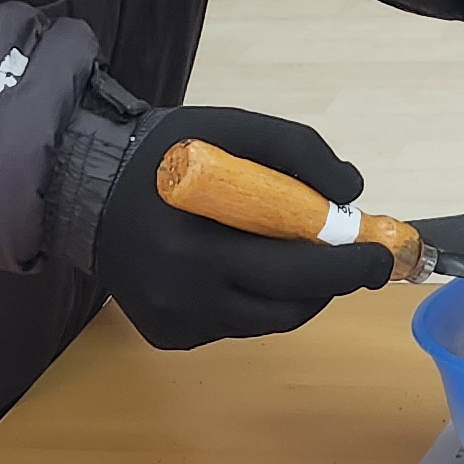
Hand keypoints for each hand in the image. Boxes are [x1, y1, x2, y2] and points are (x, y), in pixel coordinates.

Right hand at [89, 106, 393, 349]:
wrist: (84, 187)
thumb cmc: (167, 153)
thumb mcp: (232, 128)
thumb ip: (297, 151)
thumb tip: (352, 192)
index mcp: (197, 249)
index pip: (292, 273)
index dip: (345, 268)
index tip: (379, 255)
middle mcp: (183, 299)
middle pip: (286, 307)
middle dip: (334, 284)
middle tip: (362, 262)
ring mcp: (174, 324)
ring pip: (265, 322)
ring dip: (296, 294)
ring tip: (300, 255)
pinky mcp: (169, 336)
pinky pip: (234, 325)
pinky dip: (255, 299)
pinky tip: (242, 266)